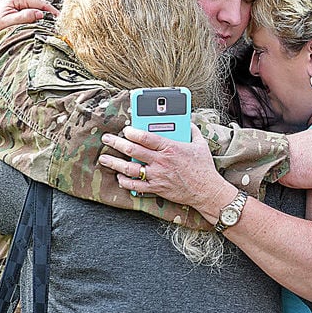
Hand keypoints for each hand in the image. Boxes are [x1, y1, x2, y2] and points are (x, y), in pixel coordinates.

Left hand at [0, 0, 59, 59]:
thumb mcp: (9, 23)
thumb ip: (25, 17)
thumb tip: (41, 13)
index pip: (40, 2)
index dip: (52, 11)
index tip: (60, 20)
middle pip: (39, 1)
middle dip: (48, 11)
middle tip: (57, 23)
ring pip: (35, 4)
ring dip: (42, 11)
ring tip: (50, 22)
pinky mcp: (14, 5)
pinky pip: (30, 7)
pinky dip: (36, 12)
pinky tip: (40, 19)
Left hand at [98, 125, 224, 222]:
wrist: (206, 191)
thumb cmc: (204, 168)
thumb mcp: (200, 145)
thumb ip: (192, 131)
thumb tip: (187, 121)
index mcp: (170, 147)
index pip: (145, 137)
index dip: (132, 131)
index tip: (126, 129)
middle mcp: (161, 161)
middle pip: (132, 150)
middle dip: (116, 143)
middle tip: (107, 139)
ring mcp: (157, 176)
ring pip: (129, 169)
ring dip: (114, 163)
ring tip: (104, 159)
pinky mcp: (156, 188)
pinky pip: (135, 186)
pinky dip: (125, 181)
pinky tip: (119, 177)